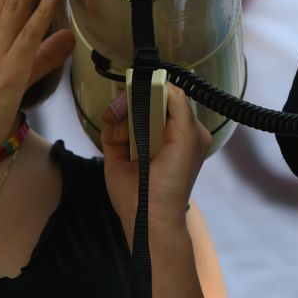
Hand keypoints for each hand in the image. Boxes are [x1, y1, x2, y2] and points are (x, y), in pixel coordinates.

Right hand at [100, 85, 208, 236]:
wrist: (148, 214)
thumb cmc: (173, 180)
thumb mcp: (186, 139)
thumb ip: (179, 107)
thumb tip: (166, 83)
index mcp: (184, 130)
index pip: (169, 98)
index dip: (156, 91)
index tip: (145, 87)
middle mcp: (161, 132)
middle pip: (145, 101)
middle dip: (135, 102)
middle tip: (126, 108)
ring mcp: (138, 140)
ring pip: (126, 112)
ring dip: (123, 119)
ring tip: (124, 135)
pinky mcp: (117, 150)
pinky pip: (111, 128)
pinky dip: (113, 129)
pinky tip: (117, 139)